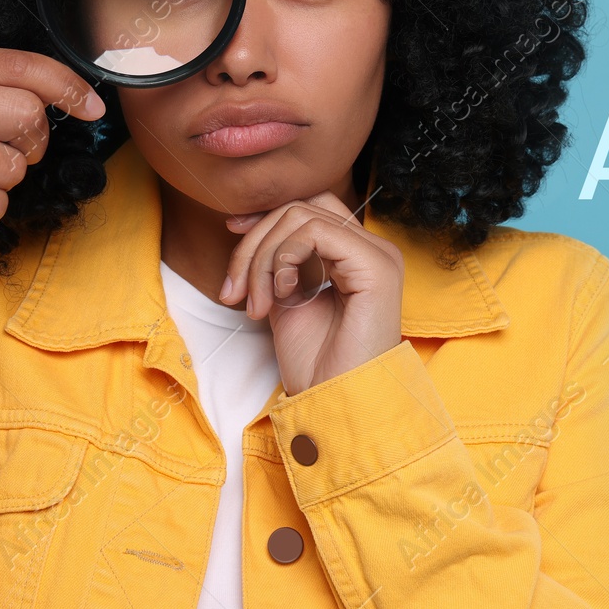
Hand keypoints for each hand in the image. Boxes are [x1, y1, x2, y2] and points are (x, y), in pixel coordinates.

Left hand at [218, 192, 402, 396]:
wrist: (334, 401)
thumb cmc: (315, 363)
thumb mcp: (286, 298)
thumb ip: (278, 262)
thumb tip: (247, 226)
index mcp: (355, 254)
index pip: (308, 208)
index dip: (266, 216)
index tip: (231, 232)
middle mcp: (372, 248)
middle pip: (301, 207)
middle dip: (255, 241)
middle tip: (234, 291)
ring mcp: (377, 254)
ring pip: (302, 216)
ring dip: (262, 258)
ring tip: (257, 303)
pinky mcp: (375, 265)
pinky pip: (315, 232)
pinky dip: (284, 259)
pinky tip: (283, 295)